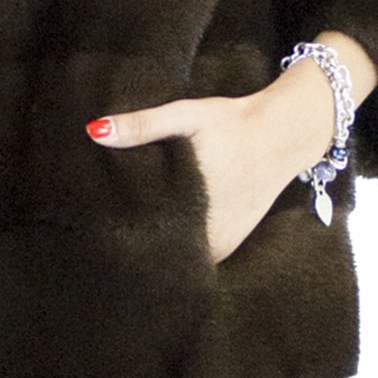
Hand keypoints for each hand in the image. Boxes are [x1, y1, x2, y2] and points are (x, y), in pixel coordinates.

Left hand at [85, 82, 333, 263]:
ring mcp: (222, 244)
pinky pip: (197, 258)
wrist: (284, 134)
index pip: (143, 239)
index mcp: (191, 206)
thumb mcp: (187, 115)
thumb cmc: (232, 123)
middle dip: (132, 250)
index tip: (93, 235)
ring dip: (156, 255)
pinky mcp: (230, 243)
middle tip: (100, 241)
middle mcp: (209, 235)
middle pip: (158, 256)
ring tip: (122, 246)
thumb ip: (143, 125)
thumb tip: (94, 132)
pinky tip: (159, 240)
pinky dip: (180, 252)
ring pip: (179, 262)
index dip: (116, 240)